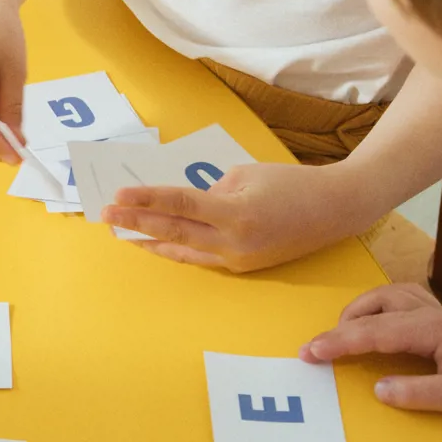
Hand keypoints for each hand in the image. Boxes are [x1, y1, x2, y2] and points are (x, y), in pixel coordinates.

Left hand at [103, 160, 371, 271]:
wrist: (335, 210)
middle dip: (136, 224)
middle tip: (105, 215)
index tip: (117, 197)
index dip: (146, 201)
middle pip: (174, 233)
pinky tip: (156, 244)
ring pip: (184, 251)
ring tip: (121, 232)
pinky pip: (201, 257)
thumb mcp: (245, 175)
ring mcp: (239, 260)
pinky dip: (176, 249)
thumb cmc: (291, 183)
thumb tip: (182, 204)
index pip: (180, 206)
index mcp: (236, 215)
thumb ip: (210, 191)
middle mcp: (235, 243)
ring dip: (150, 241)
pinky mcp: (244, 266)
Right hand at [300, 284, 441, 417]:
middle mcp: (431, 312)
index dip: (338, 341)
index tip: (312, 351)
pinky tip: (378, 316)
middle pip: (374, 306)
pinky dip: (382, 303)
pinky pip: (404, 296)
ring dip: (360, 308)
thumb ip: (420, 393)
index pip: (373, 331)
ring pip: (387, 294)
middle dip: (340, 325)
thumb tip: (379, 388)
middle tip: (317, 346)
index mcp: (431, 329)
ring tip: (342, 330)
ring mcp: (438, 311)